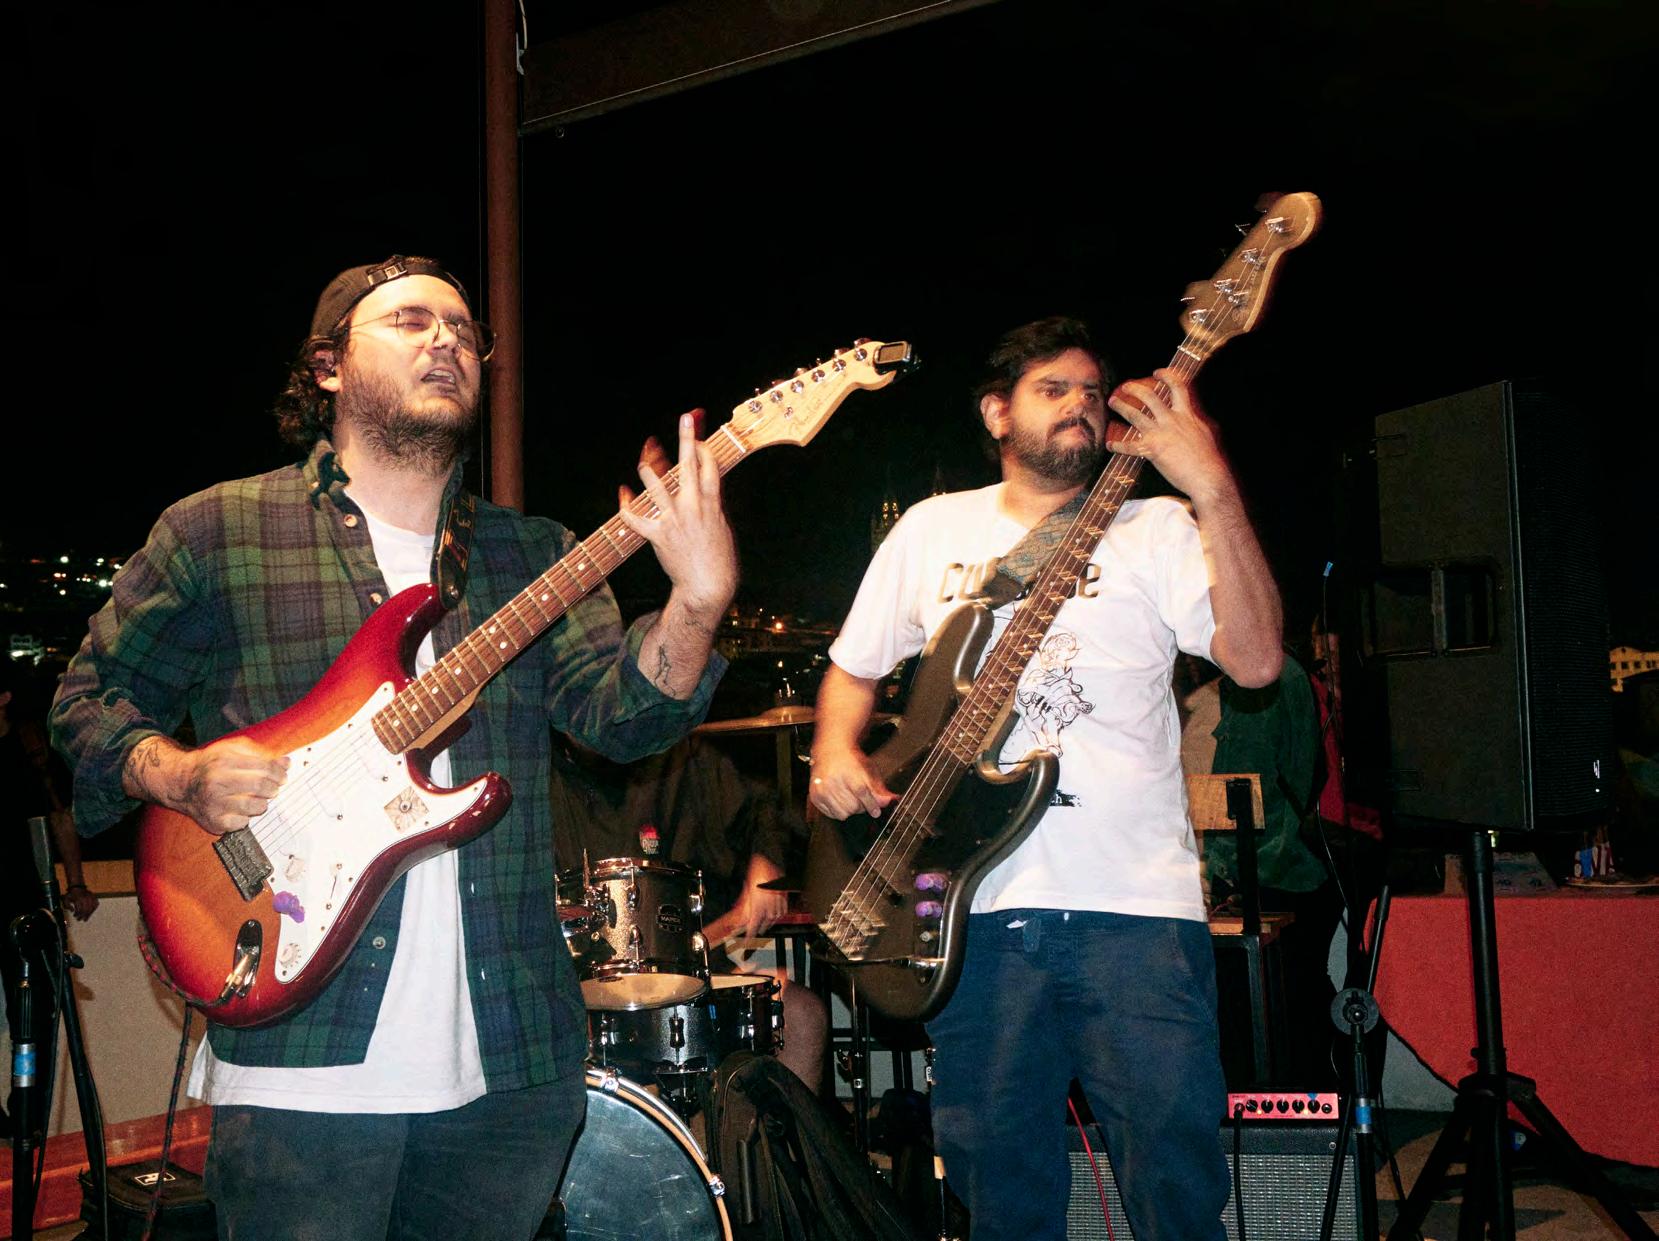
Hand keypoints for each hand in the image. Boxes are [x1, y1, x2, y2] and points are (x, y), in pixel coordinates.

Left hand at [63, 884, 98, 920]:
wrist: (78, 887)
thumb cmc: (71, 894)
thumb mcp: (66, 899)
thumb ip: (67, 906)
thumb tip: (72, 911)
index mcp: (79, 899)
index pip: (79, 909)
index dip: (77, 914)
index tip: (75, 916)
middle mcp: (86, 898)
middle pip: (85, 910)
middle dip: (82, 916)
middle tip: (79, 919)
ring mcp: (91, 898)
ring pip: (91, 908)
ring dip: (88, 915)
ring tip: (85, 919)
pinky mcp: (94, 897)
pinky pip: (96, 905)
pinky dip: (93, 910)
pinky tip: (90, 913)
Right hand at [127, 734, 288, 834]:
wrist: (183, 783)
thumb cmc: (213, 765)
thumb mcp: (232, 750)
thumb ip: (259, 753)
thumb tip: (286, 762)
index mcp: (223, 761)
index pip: (263, 767)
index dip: (278, 772)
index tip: (282, 776)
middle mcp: (216, 782)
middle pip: (260, 786)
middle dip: (274, 788)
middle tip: (274, 789)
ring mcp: (214, 804)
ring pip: (255, 806)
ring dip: (262, 803)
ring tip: (258, 798)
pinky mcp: (214, 822)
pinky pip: (243, 823)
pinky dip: (247, 817)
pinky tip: (241, 809)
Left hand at [618, 410, 738, 623]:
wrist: (707, 587)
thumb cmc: (719, 558)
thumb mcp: (723, 525)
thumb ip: (712, 502)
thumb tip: (706, 482)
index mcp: (713, 504)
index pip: (710, 465)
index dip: (704, 446)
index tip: (698, 435)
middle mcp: (693, 507)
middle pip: (689, 464)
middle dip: (687, 437)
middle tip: (685, 417)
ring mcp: (673, 520)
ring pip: (656, 483)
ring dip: (649, 466)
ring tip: (646, 454)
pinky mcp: (657, 535)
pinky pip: (634, 517)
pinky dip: (626, 504)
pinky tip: (622, 491)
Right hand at [809, 743, 895, 819]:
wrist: (830, 751)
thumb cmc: (849, 760)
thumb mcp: (867, 770)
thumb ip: (878, 788)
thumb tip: (887, 801)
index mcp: (847, 772)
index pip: (861, 792)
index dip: (871, 804)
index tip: (876, 812)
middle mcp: (833, 780)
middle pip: (853, 806)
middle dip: (861, 806)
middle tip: (860, 799)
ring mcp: (822, 789)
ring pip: (843, 813)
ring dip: (850, 810)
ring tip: (850, 799)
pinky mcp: (815, 797)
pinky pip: (832, 815)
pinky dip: (839, 811)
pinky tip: (840, 800)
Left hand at [1106, 368, 1236, 504]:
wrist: (1207, 476)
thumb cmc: (1207, 458)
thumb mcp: (1203, 432)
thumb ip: (1193, 421)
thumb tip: (1191, 415)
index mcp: (1186, 414)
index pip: (1177, 387)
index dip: (1166, 376)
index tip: (1157, 372)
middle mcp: (1172, 420)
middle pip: (1149, 397)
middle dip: (1135, 388)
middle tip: (1125, 386)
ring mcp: (1160, 434)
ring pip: (1135, 415)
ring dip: (1121, 407)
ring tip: (1112, 402)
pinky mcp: (1152, 450)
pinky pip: (1130, 446)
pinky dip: (1118, 445)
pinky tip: (1110, 445)